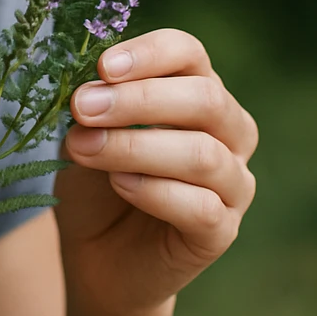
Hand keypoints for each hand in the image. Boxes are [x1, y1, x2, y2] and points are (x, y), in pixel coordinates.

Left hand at [56, 28, 257, 315]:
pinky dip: (155, 191)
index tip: (103, 66)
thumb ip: (93, 112)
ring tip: (86, 148)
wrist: (98, 261)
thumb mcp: (85, 138)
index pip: (189, 54)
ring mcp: (233, 183)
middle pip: (205, 98)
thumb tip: (90, 92)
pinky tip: (118, 184)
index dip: (150, 54)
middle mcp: (229, 132)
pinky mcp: (223, 231)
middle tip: (84, 107)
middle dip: (139, 99)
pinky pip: (202, 207)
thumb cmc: (96, 188)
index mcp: (197, 93)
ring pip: (204, 153)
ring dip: (137, 146)